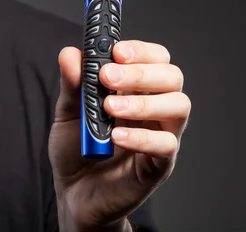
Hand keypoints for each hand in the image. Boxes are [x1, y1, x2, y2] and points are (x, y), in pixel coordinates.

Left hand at [48, 40, 190, 230]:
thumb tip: (70, 53)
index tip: (117, 51)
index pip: (155, 59)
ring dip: (144, 102)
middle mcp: (153, 108)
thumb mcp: (67, 113)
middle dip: (141, 71)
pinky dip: (141, 138)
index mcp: (134, 89)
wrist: (74, 193)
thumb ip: (72, 85)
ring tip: (110, 107)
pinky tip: (116, 137)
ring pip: (178, 106)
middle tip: (108, 76)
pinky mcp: (158, 164)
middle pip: (171, 77)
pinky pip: (166, 146)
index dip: (141, 51)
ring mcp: (159, 135)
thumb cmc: (76, 149)